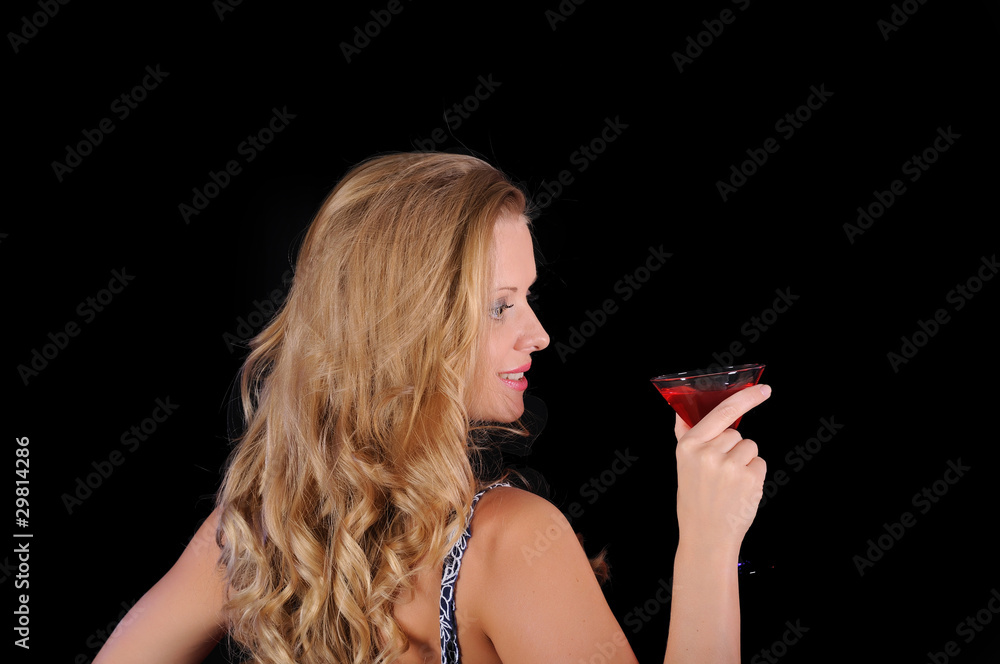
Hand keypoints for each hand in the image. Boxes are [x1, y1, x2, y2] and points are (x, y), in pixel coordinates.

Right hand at [673, 384, 770, 559]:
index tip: (764, 389)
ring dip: (745, 462)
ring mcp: (730, 466)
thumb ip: (686, 436)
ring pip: (750, 448)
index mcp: (689, 445)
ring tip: (729, 484)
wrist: (706, 536)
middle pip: (737, 433)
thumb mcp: (683, 464)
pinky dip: (754, 476)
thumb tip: (680, 412)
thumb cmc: (695, 498)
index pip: (722, 412)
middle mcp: (708, 452)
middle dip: (733, 448)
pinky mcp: (749, 479)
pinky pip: (760, 464)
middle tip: (719, 473)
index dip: (746, 398)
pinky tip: (740, 491)